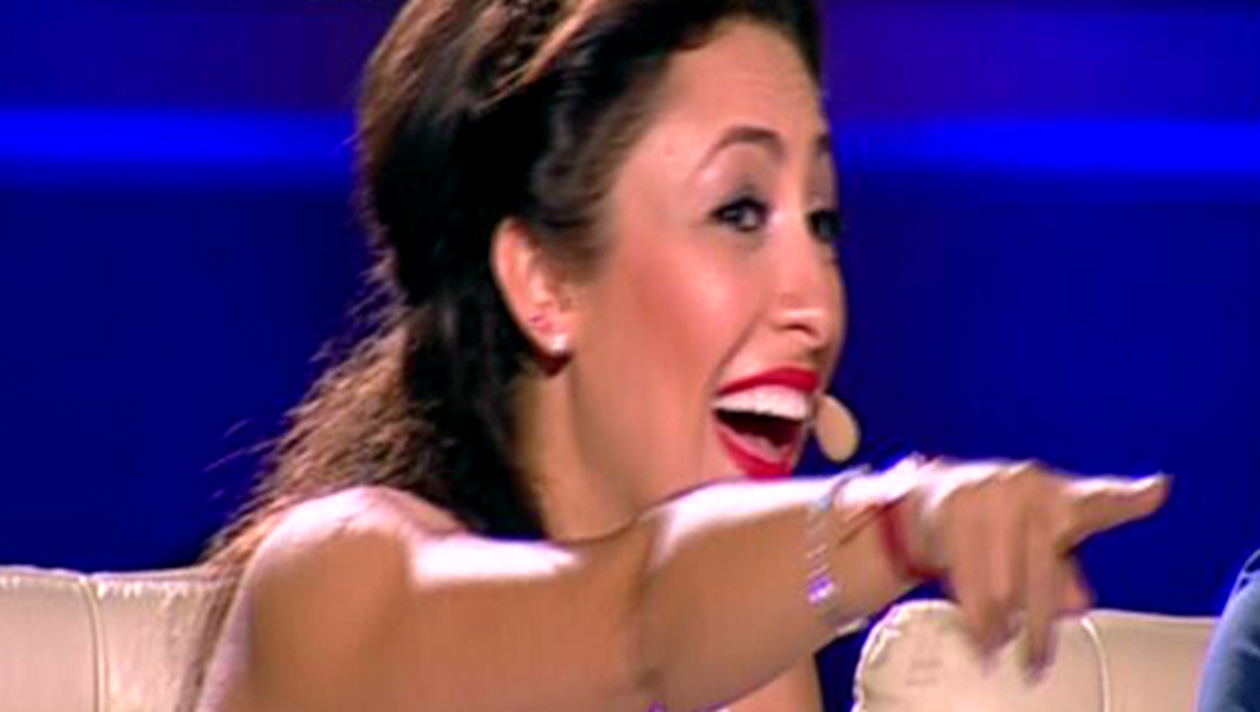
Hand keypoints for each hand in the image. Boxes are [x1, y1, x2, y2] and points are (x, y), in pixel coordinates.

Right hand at [897, 458, 1169, 678]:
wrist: (935, 496)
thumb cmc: (1002, 522)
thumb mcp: (1039, 542)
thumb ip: (1063, 573)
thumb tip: (1075, 602)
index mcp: (1060, 494)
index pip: (1101, 499)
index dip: (1130, 497)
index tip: (1156, 491)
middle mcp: (1028, 485)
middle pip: (1042, 573)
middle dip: (1037, 624)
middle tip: (1035, 660)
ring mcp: (990, 494)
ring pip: (1003, 584)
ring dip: (1000, 624)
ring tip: (999, 642)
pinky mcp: (955, 509)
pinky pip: (968, 580)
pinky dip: (973, 614)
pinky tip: (979, 632)